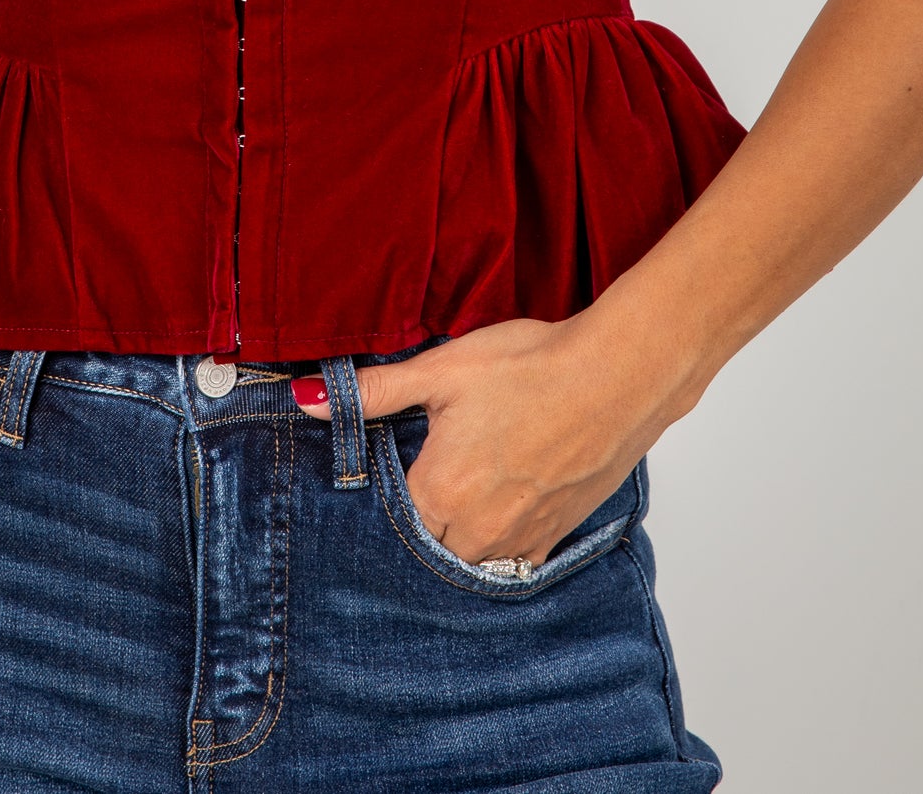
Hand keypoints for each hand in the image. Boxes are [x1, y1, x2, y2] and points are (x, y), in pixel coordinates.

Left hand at [291, 304, 696, 567]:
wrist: (618, 375)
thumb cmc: (530, 366)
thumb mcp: (442, 370)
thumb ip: (374, 392)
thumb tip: (305, 397)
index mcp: (439, 495)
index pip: (388, 516)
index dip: (388, 488)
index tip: (395, 462)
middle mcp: (476, 533)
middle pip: (426, 540)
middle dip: (422, 511)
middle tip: (433, 465)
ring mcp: (519, 542)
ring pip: (468, 552)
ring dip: (460, 526)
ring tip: (470, 476)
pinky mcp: (554, 538)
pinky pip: (511, 555)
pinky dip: (500, 533)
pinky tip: (505, 492)